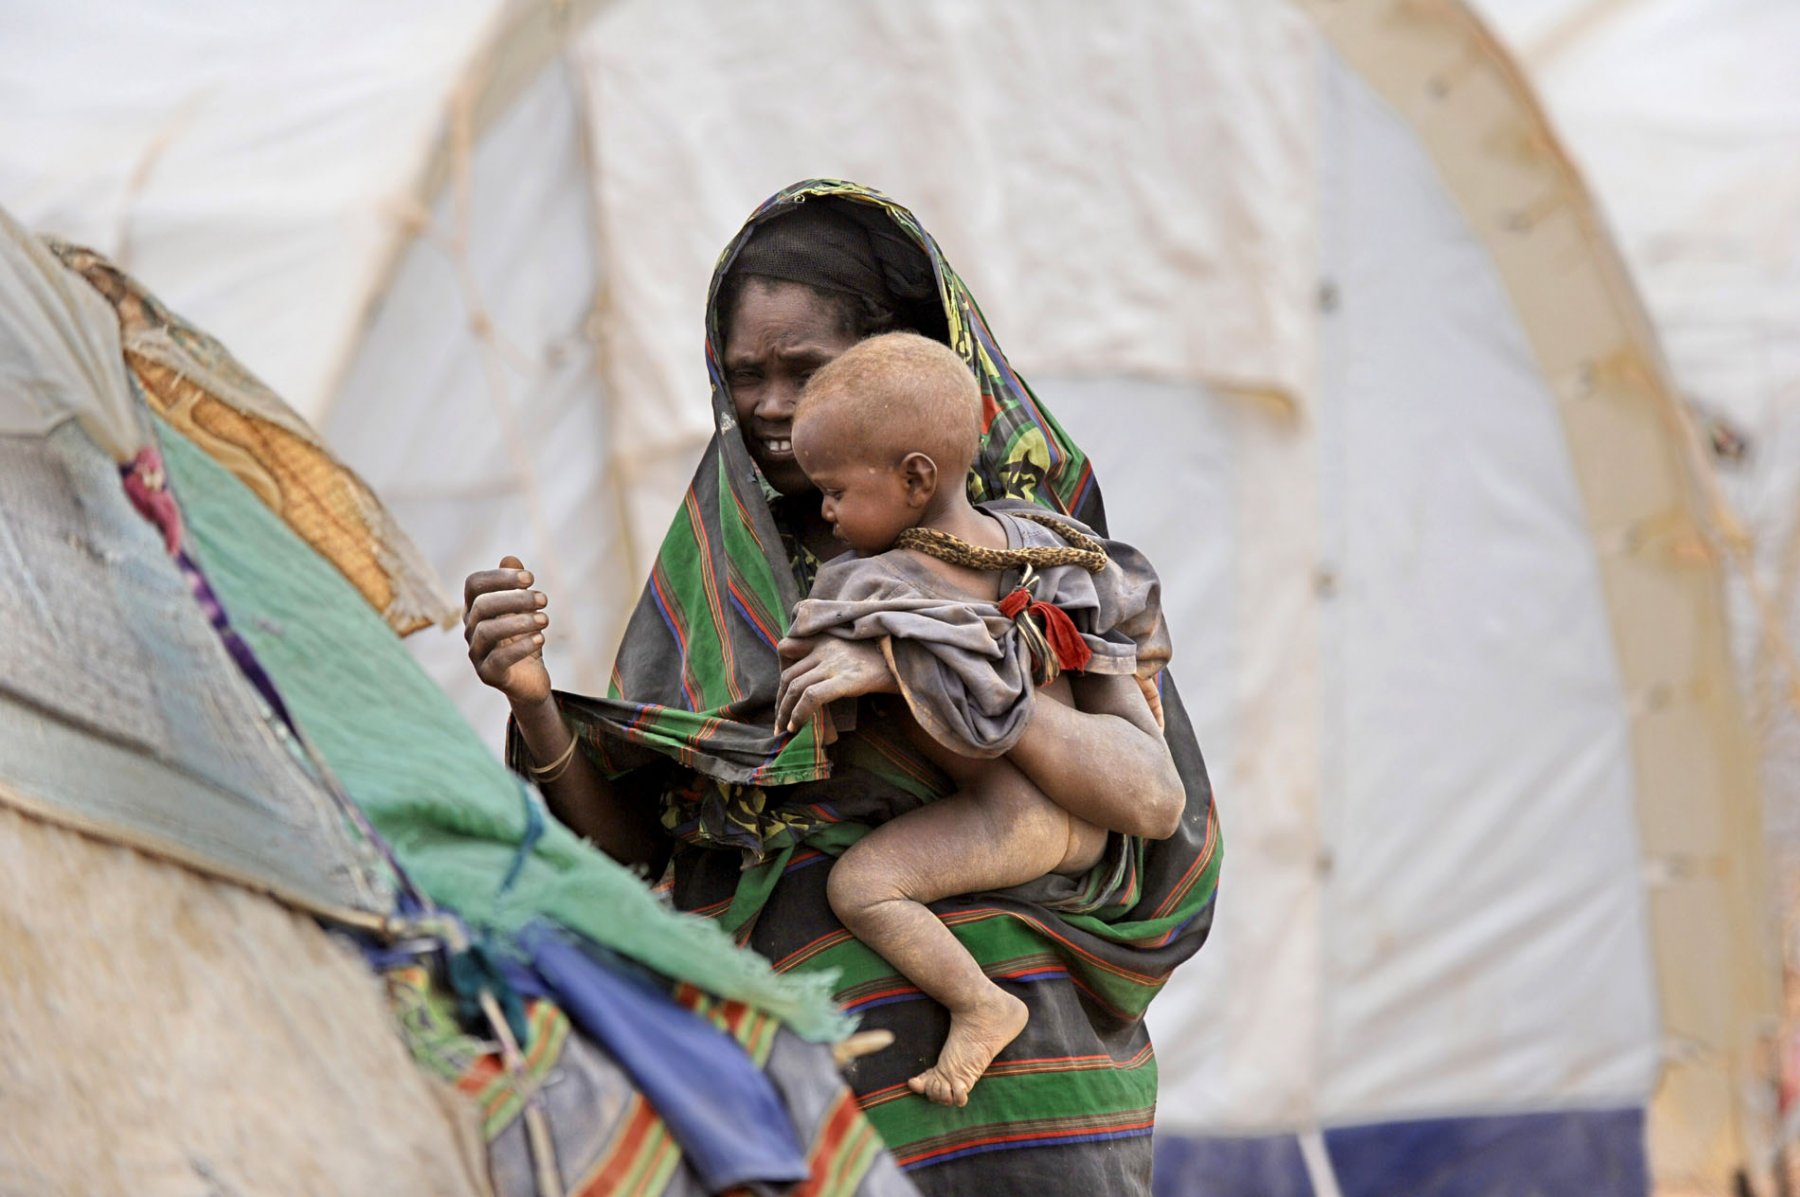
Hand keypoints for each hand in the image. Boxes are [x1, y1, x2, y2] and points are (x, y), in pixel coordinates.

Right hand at [464, 555, 551, 707]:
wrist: (529, 679)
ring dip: (520, 622)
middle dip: (515, 599)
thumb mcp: (523, 610)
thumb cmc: (524, 638)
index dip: (499, 577)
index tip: (530, 578)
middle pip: (482, 606)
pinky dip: (521, 647)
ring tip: (545, 620)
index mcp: (476, 609)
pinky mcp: (488, 674)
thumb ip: (516, 585)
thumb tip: (510, 558)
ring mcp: (476, 653)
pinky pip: (499, 659)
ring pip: (487, 632)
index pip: (474, 584)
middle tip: (543, 599)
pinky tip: (540, 639)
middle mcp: (471, 629)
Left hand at [774, 635, 897, 734]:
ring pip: (795, 687)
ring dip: (785, 712)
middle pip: (789, 676)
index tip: (783, 693)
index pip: (786, 647)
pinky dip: (799, 714)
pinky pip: (811, 697)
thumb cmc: (882, 663)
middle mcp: (826, 648)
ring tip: (786, 730)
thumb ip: (829, 657)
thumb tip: (810, 688)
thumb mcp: (850, 651)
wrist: (907, 662)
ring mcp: (834, 663)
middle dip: (780, 702)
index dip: (780, 672)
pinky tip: (797, 727)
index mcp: (825, 638)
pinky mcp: (844, 679)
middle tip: (780, 722)